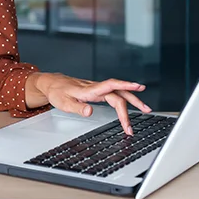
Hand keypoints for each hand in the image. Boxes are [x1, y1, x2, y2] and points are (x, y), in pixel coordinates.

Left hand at [25, 72, 151, 134]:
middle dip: (132, 104)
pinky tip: (132, 104)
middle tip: (144, 115)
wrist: (52, 83)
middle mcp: (95, 87)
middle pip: (118, 94)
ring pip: (119, 93)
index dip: (125, 85)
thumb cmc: (57, 93)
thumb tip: (90, 112)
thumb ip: (77, 108)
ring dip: (133, 101)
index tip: (138, 87)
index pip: (110, 86)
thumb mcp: (63, 104)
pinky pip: (114, 94)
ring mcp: (97, 89)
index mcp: (88, 90)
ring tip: (146, 109)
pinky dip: (125, 100)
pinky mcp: (97, 91)